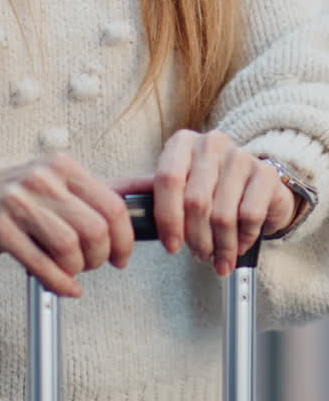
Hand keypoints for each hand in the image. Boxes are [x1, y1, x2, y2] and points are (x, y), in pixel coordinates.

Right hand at [0, 154, 135, 296]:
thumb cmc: (18, 197)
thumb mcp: (59, 182)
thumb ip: (103, 190)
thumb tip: (151, 191)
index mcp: (63, 167)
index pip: (113, 206)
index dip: (124, 240)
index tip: (120, 257)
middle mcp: (42, 179)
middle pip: (95, 229)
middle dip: (100, 257)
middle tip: (92, 265)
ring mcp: (18, 202)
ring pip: (70, 247)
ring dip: (78, 270)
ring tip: (72, 270)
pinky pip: (41, 264)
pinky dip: (59, 283)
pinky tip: (63, 286)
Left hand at [118, 130, 296, 276]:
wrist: (257, 184)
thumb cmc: (211, 188)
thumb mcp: (182, 186)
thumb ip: (159, 198)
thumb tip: (134, 222)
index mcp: (182, 143)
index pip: (167, 180)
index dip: (167, 218)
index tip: (171, 246)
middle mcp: (211, 143)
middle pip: (195, 202)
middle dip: (195, 238)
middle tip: (198, 255)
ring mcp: (240, 156)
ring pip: (222, 214)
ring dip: (219, 246)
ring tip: (218, 257)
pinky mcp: (265, 174)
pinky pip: (249, 217)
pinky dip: (242, 239)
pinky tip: (238, 245)